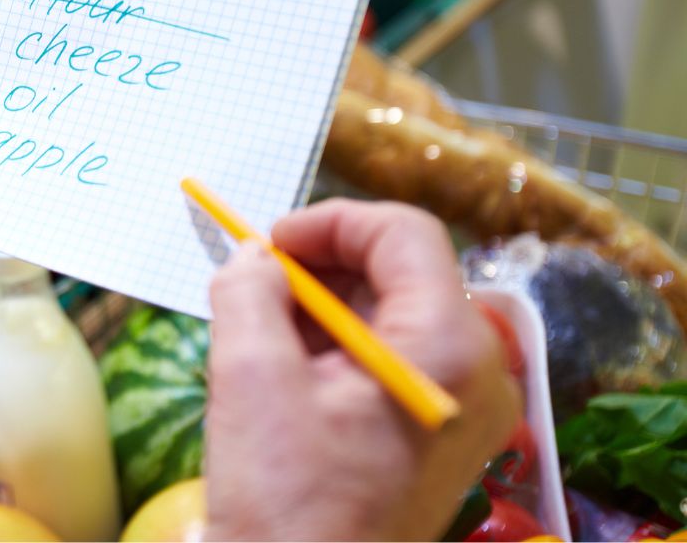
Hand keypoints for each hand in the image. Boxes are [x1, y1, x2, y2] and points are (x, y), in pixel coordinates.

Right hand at [205, 199, 520, 540]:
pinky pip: (392, 361)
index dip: (329, 223)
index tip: (266, 243)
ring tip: (257, 332)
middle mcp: (475, 370)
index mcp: (446, 347)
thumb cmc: (287, 500)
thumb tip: (252, 257)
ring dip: (322, 308)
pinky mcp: (439, 436)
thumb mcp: (251, 377)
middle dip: (320, 268)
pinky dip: (337, 348)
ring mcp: (463, 407)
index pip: (402, 235)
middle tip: (252, 284)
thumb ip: (248, 290)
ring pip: (392, 316)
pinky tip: (283, 370)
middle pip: (401, 273)